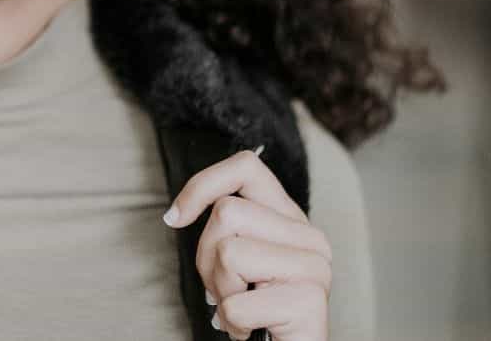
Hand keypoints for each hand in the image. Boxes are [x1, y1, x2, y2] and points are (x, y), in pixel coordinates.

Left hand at [162, 147, 331, 340]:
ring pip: (229, 253)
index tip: (175, 218)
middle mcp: (310, 235)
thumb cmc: (255, 310)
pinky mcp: (310, 301)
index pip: (246, 166)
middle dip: (207, 256)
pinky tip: (251, 329)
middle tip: (226, 288)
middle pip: (226, 212)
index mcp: (289, 217)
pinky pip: (237, 304)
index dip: (201, 185)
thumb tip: (176, 215)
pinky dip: (232, 322)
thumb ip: (224, 227)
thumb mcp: (236, 259)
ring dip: (221, 291)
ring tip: (241, 309)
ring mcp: (315, 266)